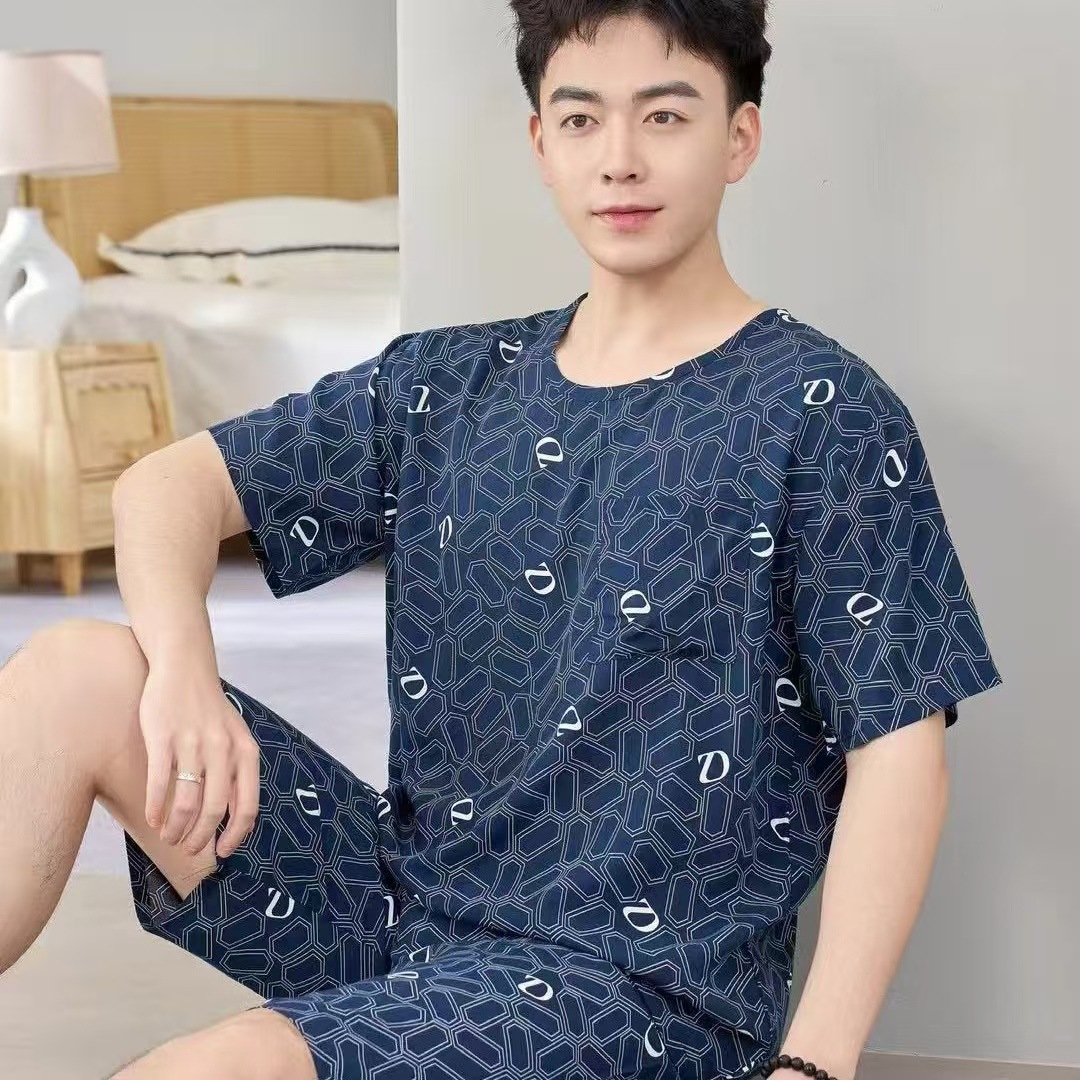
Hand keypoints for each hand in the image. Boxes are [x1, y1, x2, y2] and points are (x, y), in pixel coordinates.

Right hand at [138, 665, 260, 858]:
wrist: (185, 668)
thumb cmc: (209, 710)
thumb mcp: (234, 738)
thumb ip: (235, 774)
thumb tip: (231, 819)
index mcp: (246, 752)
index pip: (247, 806)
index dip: (235, 836)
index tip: (221, 852)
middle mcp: (223, 750)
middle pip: (215, 811)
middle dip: (200, 839)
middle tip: (186, 849)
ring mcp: (194, 743)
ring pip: (186, 802)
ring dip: (175, 828)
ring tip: (167, 836)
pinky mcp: (164, 738)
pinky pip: (160, 783)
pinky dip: (155, 808)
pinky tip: (151, 819)